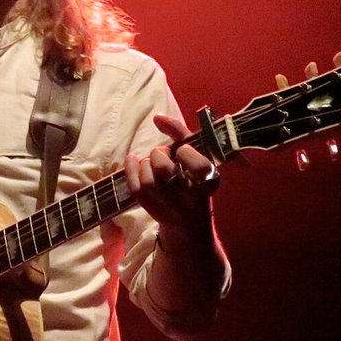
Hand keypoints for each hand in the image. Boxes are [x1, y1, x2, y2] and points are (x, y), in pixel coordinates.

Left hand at [125, 114, 219, 234]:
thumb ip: (180, 133)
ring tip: (152, 162)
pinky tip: (132, 160)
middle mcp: (192, 199)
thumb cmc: (194, 179)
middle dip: (158, 154)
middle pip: (165, 170)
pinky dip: (130, 170)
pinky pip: (136, 190)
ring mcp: (172, 209)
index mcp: (209, 183)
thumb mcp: (196, 155)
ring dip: (145, 164)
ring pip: (148, 182)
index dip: (186, 153)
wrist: (190, 223)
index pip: (199, 166)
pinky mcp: (154, 212)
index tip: (182, 150)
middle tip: (163, 153)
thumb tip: (157, 117)